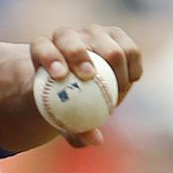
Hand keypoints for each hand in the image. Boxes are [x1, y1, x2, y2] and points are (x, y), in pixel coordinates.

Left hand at [27, 24, 142, 147]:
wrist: (78, 88)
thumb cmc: (63, 108)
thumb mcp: (63, 122)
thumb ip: (74, 130)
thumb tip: (95, 139)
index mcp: (42, 51)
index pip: (40, 47)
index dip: (49, 57)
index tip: (60, 76)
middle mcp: (65, 37)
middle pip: (69, 38)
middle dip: (78, 54)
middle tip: (90, 77)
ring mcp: (91, 33)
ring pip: (106, 43)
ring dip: (115, 70)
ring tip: (117, 95)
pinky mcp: (115, 35)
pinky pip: (129, 49)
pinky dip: (132, 66)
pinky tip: (132, 82)